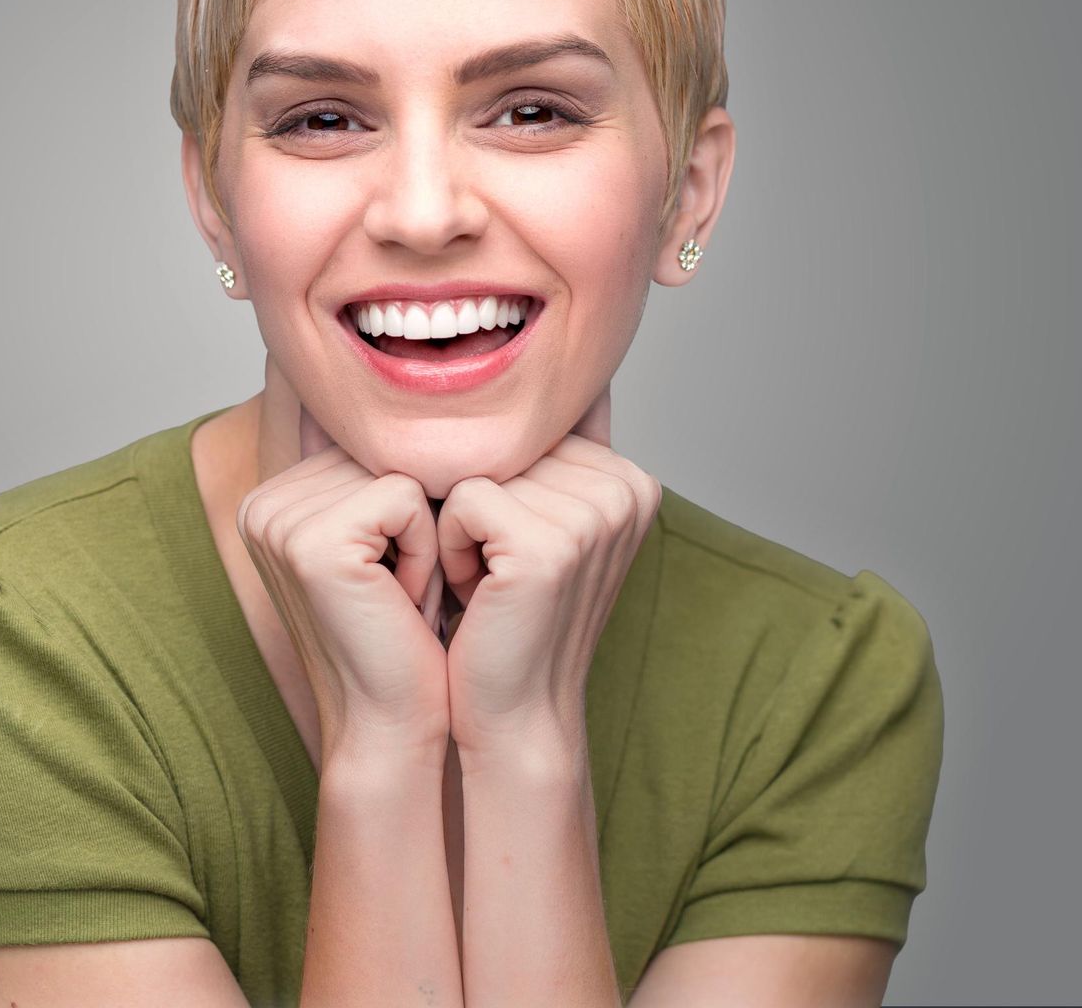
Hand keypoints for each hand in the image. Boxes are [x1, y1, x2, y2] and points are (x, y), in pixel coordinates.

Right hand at [234, 404, 451, 757]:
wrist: (396, 727)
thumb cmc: (407, 640)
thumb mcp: (394, 541)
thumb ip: (390, 472)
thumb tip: (445, 388)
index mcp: (276, 497)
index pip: (376, 446)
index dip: (413, 507)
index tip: (395, 576)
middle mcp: (264, 501)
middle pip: (388, 451)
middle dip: (421, 519)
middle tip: (402, 590)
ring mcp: (280, 519)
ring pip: (403, 470)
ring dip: (427, 536)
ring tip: (403, 595)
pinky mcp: (312, 541)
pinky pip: (407, 497)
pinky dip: (427, 549)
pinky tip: (403, 600)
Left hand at [436, 385, 662, 757]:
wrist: (511, 713)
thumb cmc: (507, 617)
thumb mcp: (538, 522)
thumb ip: (547, 448)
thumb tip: (529, 368)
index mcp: (630, 476)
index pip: (527, 426)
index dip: (499, 484)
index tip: (515, 550)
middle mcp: (625, 487)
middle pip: (503, 441)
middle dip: (477, 501)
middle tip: (496, 571)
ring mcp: (594, 514)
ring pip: (476, 467)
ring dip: (461, 526)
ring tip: (488, 582)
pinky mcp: (549, 545)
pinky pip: (460, 500)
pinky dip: (451, 545)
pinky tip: (477, 592)